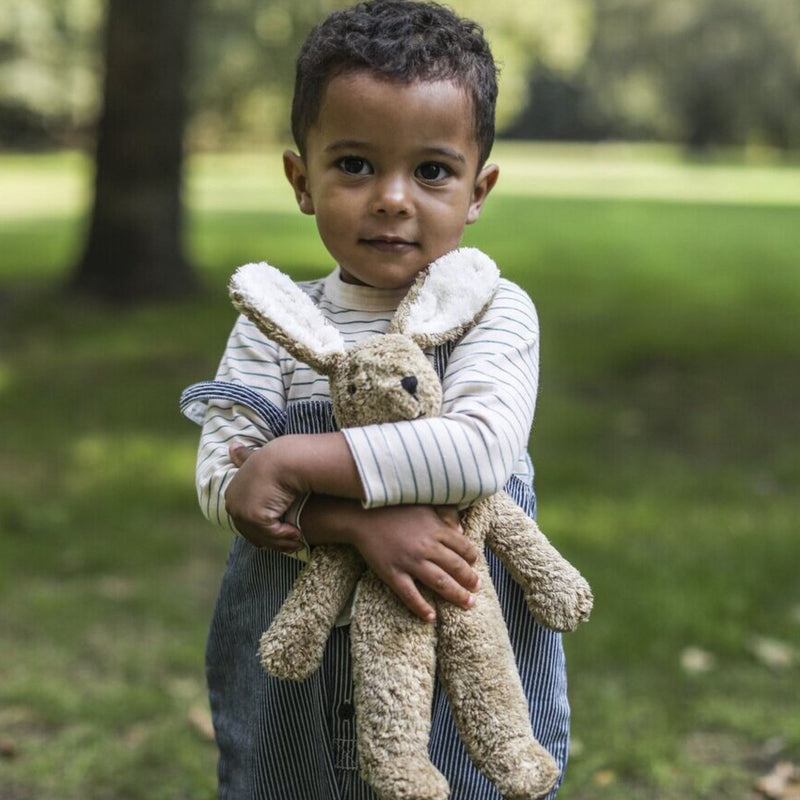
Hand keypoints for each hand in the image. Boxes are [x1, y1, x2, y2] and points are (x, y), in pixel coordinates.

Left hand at [225, 443, 302, 552]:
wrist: (285, 458)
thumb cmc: (275, 457)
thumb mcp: (255, 460)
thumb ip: (243, 458)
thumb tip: (232, 446)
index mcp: (232, 493)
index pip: (245, 519)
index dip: (263, 527)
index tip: (281, 529)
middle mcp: (232, 505)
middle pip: (251, 531)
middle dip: (272, 538)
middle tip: (291, 541)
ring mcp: (242, 512)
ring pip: (263, 536)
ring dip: (282, 541)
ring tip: (298, 540)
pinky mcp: (255, 516)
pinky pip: (272, 534)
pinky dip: (286, 536)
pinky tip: (298, 534)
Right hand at [304, 497, 479, 620]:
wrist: (361, 516)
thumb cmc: (394, 507)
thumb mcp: (423, 503)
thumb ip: (445, 514)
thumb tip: (461, 531)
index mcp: (435, 529)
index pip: (463, 547)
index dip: (472, 557)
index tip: (475, 564)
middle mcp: (426, 547)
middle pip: (455, 567)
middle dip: (470, 580)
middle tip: (477, 589)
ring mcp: (409, 562)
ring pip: (440, 583)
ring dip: (456, 595)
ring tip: (468, 604)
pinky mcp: (392, 573)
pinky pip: (410, 594)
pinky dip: (421, 607)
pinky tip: (431, 617)